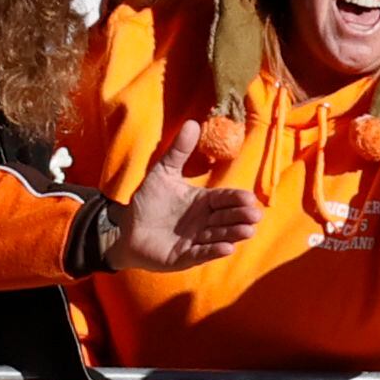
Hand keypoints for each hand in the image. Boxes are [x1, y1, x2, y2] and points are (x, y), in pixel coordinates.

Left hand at [106, 120, 265, 270]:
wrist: (125, 229)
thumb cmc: (147, 201)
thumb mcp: (163, 172)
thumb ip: (178, 151)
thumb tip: (193, 123)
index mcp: (203, 202)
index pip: (224, 199)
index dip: (236, 199)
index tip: (248, 197)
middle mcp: (204, 222)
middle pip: (227, 218)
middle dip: (241, 217)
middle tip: (254, 215)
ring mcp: (195, 240)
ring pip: (219, 236)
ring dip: (234, 234)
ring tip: (247, 231)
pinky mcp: (184, 257)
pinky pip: (202, 253)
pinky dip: (214, 251)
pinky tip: (227, 248)